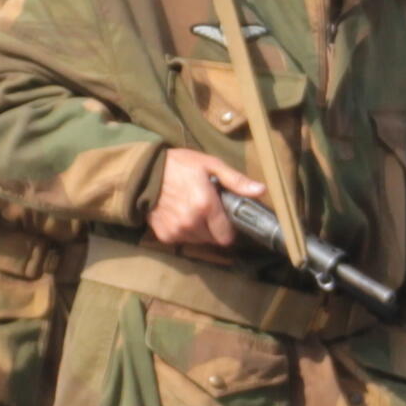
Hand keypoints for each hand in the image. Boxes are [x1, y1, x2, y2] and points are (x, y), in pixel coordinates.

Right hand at [148, 148, 262, 249]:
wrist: (143, 172)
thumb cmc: (179, 165)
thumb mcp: (210, 165)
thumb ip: (236, 180)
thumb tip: (261, 190)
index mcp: (206, 206)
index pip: (227, 236)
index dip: (228, 228)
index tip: (225, 217)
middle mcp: (192, 222)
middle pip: (213, 239)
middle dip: (214, 227)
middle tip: (206, 209)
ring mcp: (177, 231)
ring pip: (198, 241)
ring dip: (199, 230)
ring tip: (191, 210)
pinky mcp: (164, 235)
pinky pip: (182, 240)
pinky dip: (183, 231)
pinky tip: (178, 215)